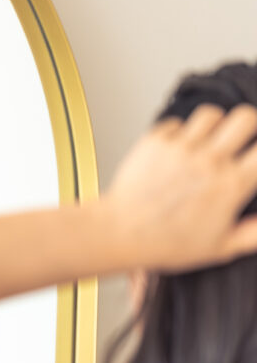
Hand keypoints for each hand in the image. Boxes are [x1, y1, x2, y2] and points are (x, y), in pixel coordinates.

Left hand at [102, 103, 256, 272]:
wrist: (118, 233)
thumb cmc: (163, 243)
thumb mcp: (218, 248)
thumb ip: (252, 234)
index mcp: (230, 185)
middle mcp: (208, 161)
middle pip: (245, 117)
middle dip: (249, 122)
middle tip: (245, 133)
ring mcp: (180, 148)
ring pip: (211, 114)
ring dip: (215, 124)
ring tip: (210, 137)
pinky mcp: (154, 142)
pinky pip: (176, 123)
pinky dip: (180, 131)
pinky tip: (179, 146)